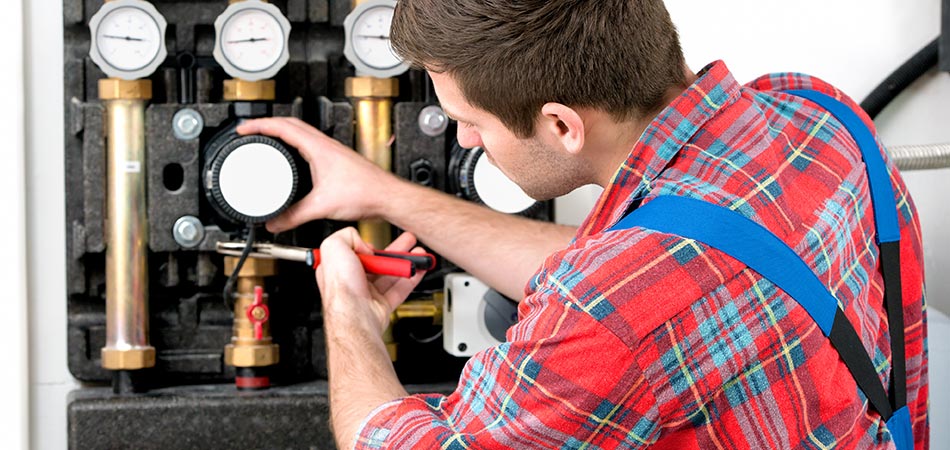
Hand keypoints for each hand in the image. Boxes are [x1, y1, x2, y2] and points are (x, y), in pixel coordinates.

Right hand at [237, 117, 403, 232]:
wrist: (387, 197)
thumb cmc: (365, 193)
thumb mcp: (321, 206)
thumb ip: (294, 216)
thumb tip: (275, 222)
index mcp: (318, 147)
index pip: (282, 126)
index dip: (259, 125)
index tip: (243, 128)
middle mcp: (326, 145)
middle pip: (290, 124)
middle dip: (267, 125)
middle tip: (250, 131)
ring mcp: (332, 152)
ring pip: (302, 134)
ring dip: (282, 133)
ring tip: (266, 140)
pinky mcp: (337, 161)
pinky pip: (310, 145)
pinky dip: (296, 146)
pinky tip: (293, 160)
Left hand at [315, 228, 426, 334]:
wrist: (354, 316)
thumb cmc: (341, 288)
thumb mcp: (334, 247)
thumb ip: (347, 236)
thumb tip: (364, 243)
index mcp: (337, 268)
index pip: (353, 252)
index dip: (365, 245)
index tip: (375, 243)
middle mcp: (351, 281)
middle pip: (377, 262)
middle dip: (395, 250)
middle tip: (408, 241)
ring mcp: (367, 294)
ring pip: (390, 275)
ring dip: (406, 263)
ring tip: (419, 254)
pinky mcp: (381, 305)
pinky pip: (400, 290)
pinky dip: (412, 279)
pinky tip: (419, 269)